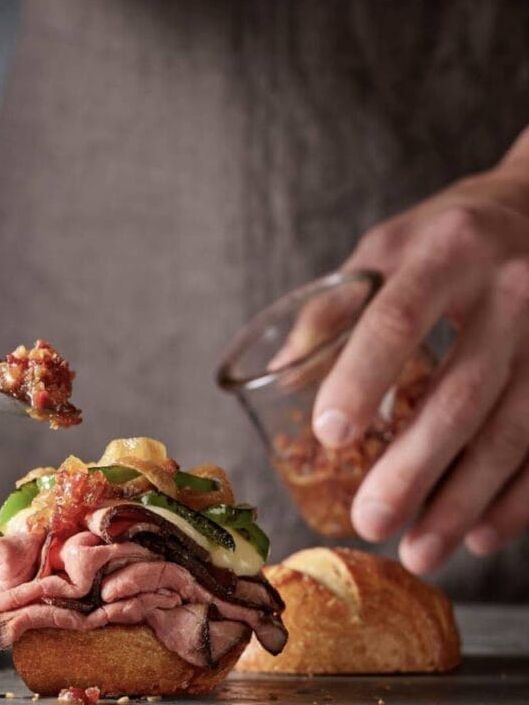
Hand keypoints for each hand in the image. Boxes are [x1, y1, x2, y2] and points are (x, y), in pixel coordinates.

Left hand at [312, 169, 528, 572]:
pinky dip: (517, 497)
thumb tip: (281, 375)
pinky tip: (483, 536)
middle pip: (461, 392)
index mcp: (444, 252)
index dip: (363, 378)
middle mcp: (509, 289)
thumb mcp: (383, 250)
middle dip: (414, 467)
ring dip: (464, 501)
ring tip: (421, 550)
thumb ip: (334, 308)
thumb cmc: (443, 237)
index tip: (330, 436)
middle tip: (371, 523)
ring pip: (512, 430)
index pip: (397, 320)